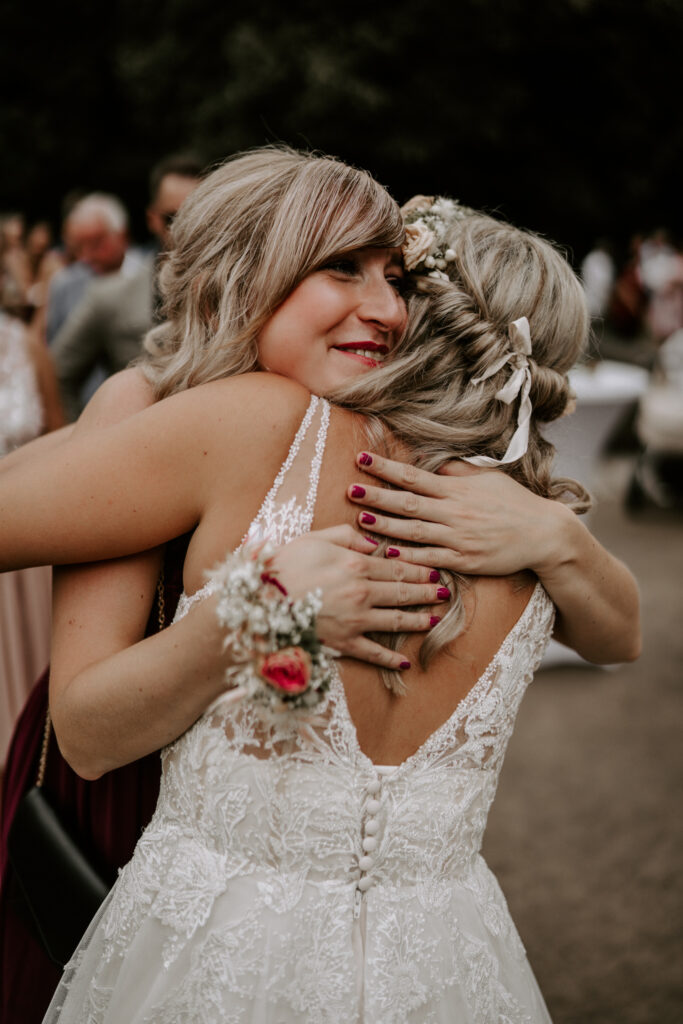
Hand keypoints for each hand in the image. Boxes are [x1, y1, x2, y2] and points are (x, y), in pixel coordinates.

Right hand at [268, 526, 449, 668]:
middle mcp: (363, 592)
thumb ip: (346, 535)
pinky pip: (373, 653)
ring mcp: (356, 621)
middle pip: (403, 592)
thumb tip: (372, 541)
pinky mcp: (344, 643)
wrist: (259, 603)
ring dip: (418, 620)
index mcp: (356, 564)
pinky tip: (405, 662)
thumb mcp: (313, 538)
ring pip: (396, 620)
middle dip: (427, 592)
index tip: (434, 570)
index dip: (418, 568)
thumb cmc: (283, 566)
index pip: (397, 566)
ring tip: (434, 619)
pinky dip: (391, 659)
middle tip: (445, 592)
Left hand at [347, 452, 569, 577]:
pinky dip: (409, 556)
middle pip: (408, 502)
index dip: (386, 468)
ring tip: (359, 518)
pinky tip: (388, 553)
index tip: (363, 460)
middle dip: (377, 495)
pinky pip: (431, 558)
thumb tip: (430, 458)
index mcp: (457, 489)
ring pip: (414, 531)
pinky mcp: (464, 560)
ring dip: (385, 525)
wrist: (543, 534)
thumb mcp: (487, 478)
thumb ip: (456, 470)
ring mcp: (459, 537)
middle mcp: (455, 512)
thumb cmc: (513, 503)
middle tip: (351, 489)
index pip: (414, 476)